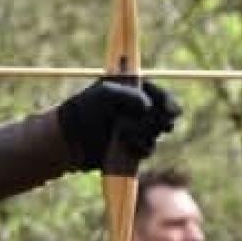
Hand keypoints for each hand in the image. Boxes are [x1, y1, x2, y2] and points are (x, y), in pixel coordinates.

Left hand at [55, 79, 181, 172]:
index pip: (160, 95)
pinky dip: (141, 148)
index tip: (171, 111)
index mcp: (133, 91)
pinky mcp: (132, 148)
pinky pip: (148, 149)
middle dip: (157, 121)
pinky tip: (125, 146)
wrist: (70, 138)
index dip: (169, 102)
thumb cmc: (85, 109)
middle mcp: (138, 110)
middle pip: (164, 116)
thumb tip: (148, 107)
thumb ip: (129, 95)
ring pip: (156, 133)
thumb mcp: (105, 93)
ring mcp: (136, 129)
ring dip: (143, 134)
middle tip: (149, 124)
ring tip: (122, 134)